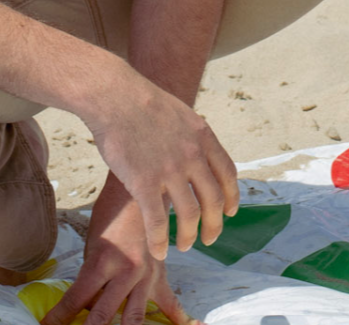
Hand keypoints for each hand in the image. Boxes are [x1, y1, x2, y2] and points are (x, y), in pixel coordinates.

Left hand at [44, 175, 197, 324]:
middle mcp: (125, 271)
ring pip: (134, 319)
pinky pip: (170, 303)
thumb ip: (90, 275)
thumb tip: (80, 305)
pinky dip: (178, 321)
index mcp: (103, 260)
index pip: (76, 298)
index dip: (58, 317)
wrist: (142, 188)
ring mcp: (146, 275)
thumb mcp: (94, 242)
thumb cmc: (112, 213)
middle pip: (102, 317)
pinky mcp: (161, 275)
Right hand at [88, 77, 237, 263]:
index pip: (228, 174)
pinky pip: (158, 222)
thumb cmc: (141, 103)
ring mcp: (170, 170)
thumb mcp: (180, 114)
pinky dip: (160, 241)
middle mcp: (193, 155)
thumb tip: (197, 153)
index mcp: (203, 136)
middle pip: (215, 200)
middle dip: (215, 224)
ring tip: (185, 246)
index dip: (232, 197)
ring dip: (190, 236)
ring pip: (191, 215)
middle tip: (210, 238)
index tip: (230, 212)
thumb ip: (191, 137)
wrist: (116, 96)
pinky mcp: (144, 182)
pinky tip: (159, 251)